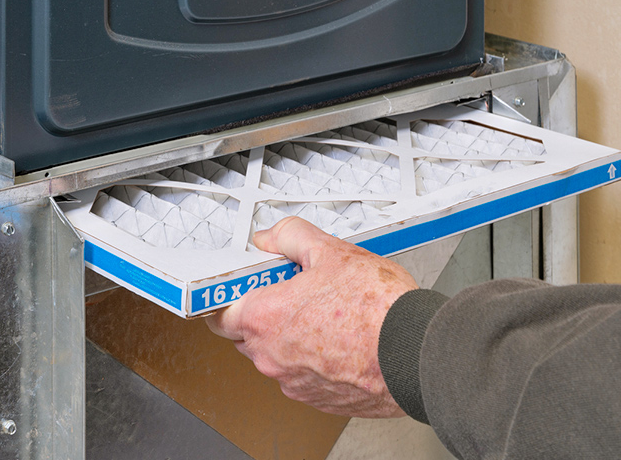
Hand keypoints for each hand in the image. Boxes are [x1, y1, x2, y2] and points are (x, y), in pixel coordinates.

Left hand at [205, 216, 417, 417]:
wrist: (418, 354)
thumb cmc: (379, 311)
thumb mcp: (330, 251)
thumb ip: (290, 237)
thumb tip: (271, 237)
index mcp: (264, 319)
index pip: (218, 312)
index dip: (231, 296)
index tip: (248, 285)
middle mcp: (272, 357)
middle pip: (246, 333)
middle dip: (263, 313)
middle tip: (293, 292)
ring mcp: (294, 382)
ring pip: (275, 356)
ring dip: (289, 338)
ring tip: (325, 315)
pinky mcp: (318, 400)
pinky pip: (301, 376)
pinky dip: (313, 360)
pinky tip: (339, 340)